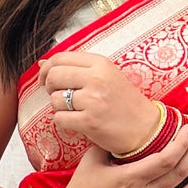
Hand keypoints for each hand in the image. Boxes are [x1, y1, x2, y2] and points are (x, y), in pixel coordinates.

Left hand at [40, 50, 163, 156]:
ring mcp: (93, 100)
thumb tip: (42, 62)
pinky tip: (77, 123)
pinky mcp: (89, 122)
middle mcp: (96, 79)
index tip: (45, 79)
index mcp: (100, 64)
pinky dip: (64, 123)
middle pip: (54, 76)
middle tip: (60, 96)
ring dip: (60, 108)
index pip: (60, 58)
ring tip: (75, 111)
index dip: (47, 69)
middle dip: (50, 88)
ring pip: (55, 100)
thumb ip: (77, 68)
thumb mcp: (107, 76)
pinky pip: (59, 119)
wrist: (145, 129)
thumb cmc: (125, 103)